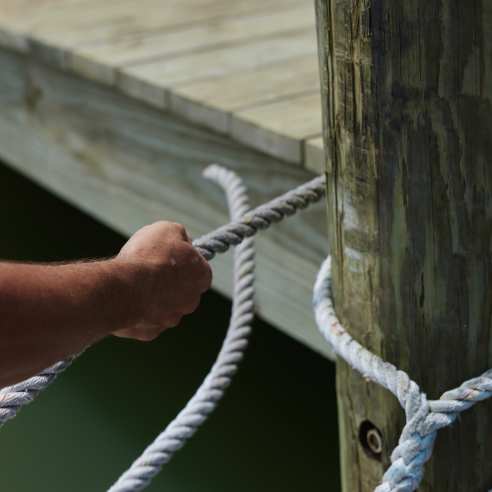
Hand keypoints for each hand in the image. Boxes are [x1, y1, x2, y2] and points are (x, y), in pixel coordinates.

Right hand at [113, 221, 211, 340]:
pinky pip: (144, 321)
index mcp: (202, 276)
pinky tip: (125, 299)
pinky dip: (135, 311)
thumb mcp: (167, 229)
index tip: (167, 254)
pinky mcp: (150, 333)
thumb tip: (181, 240)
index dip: (182, 260)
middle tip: (148, 268)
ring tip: (132, 283)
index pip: (198, 268)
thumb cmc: (149, 256)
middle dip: (167, 281)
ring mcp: (171, 320)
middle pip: (181, 289)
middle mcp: (191, 302)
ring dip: (151, 297)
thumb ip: (179, 234)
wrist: (126, 288)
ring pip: (162, 307)